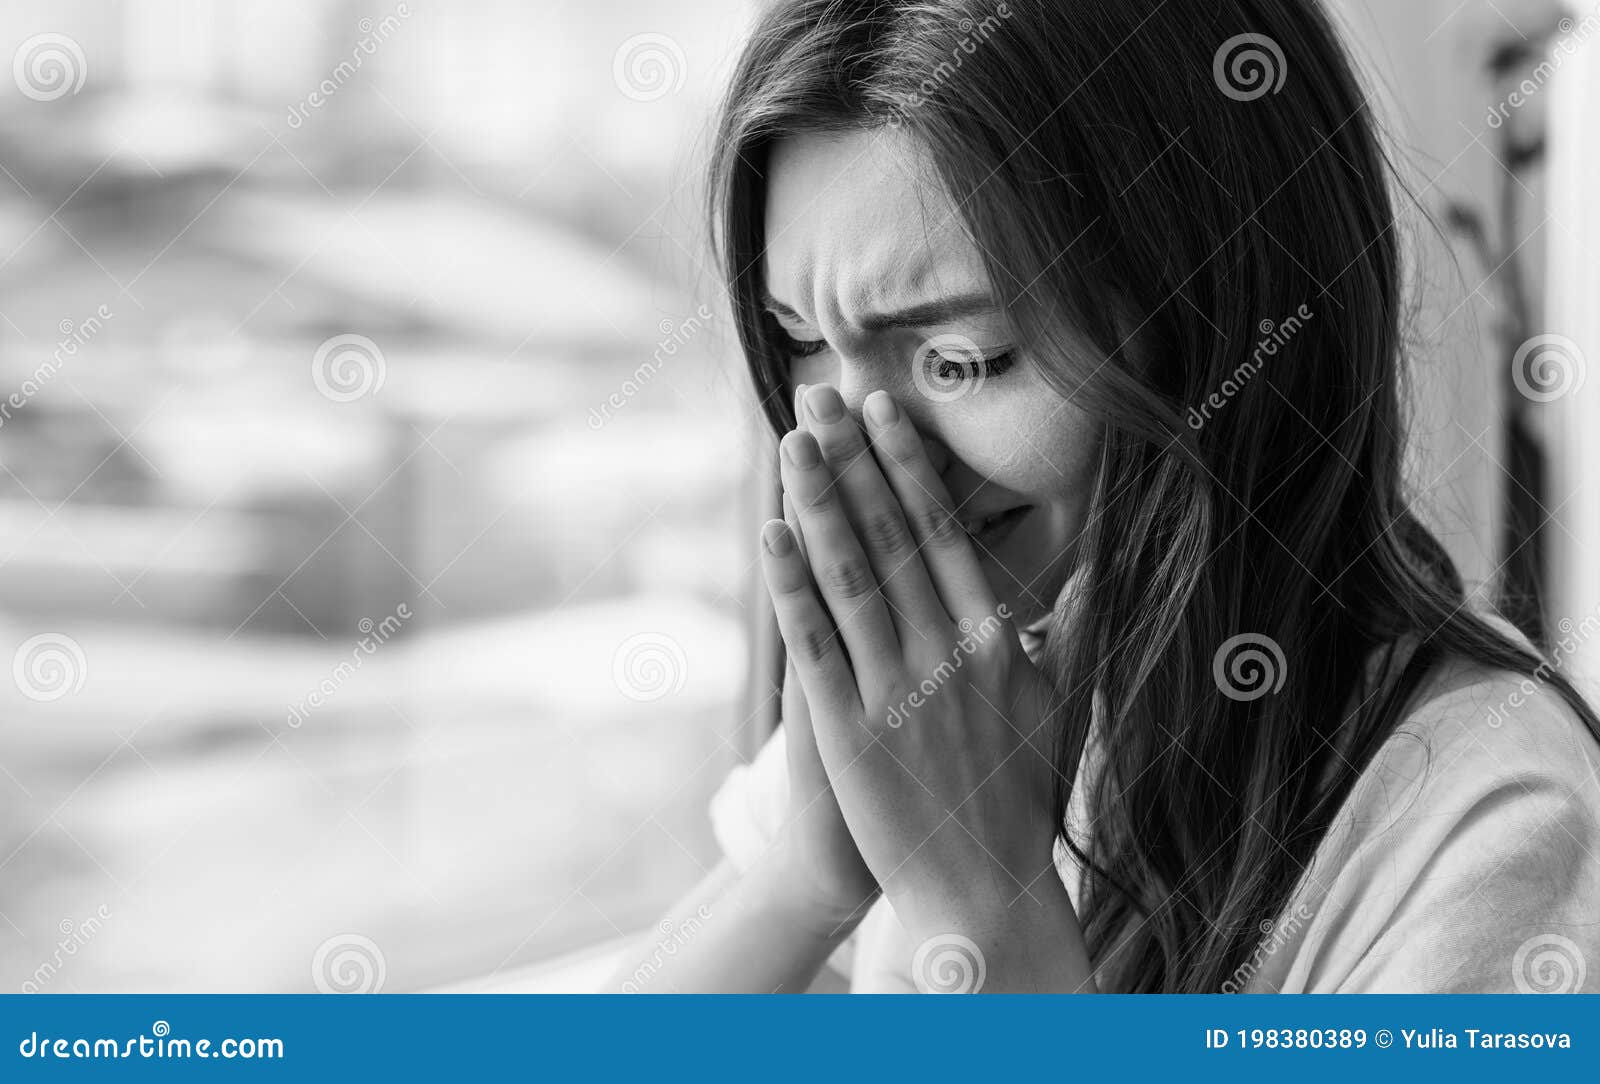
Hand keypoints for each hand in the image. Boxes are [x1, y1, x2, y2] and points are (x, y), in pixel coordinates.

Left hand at [759, 383, 1084, 976]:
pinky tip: (771, 535)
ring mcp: (897, 690)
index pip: (945, 532)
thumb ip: (1067, 630)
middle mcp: (950, 653)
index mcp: (998, 639)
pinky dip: (792, 587)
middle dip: (854, 458)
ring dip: (818, 501)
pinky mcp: (850, 730)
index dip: (908, 466)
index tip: (884, 410)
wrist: (982, 885)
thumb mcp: (1057, 704)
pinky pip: (815, 645)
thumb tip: (1087, 570)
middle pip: (892, 535)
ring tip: (792, 441)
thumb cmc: (1016, 792)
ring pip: (851, 575)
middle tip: (820, 393)